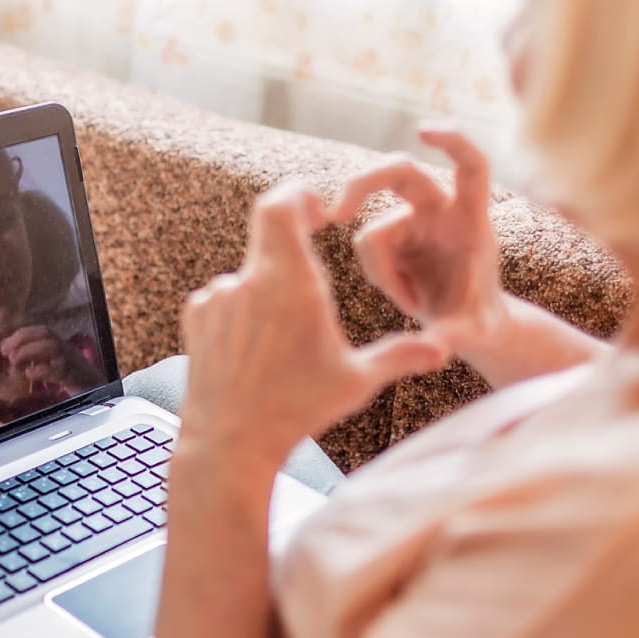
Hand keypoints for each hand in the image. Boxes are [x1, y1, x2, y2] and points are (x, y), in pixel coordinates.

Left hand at [0, 325, 103, 395]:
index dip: (21, 334)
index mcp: (63, 346)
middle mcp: (69, 350)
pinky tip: (29, 374)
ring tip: (14, 361)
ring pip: (52, 347)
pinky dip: (41, 370)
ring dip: (29, 351)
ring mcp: (74, 362)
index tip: (4, 346)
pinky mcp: (77, 378)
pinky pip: (59, 369)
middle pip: (46, 333)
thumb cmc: (74, 383)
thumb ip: (37, 361)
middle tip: (5, 352)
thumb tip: (11, 357)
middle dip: (22, 339)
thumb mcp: (55, 368)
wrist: (100, 397)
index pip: (41, 330)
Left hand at [180, 184, 447, 467]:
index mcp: (290, 281)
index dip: (299, 194)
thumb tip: (442, 349)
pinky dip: (241, 311)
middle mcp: (248, 280)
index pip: (281, 204)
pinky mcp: (195, 320)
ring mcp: (216, 299)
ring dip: (268, 287)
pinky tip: (255, 348)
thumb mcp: (356, 381)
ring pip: (247, 274)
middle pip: (266, 230)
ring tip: (286, 332)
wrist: (229, 443)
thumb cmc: (297, 409)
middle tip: (311, 245)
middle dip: (293, 236)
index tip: (319, 210)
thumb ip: (400, 356)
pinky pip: (222, 299)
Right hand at [332, 129, 505, 353]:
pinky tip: (402, 297)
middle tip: (335, 214)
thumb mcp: (474, 332)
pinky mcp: (394, 236)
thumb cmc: (480, 322)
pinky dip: (378, 278)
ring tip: (411, 304)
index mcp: (471, 218)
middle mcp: (441, 210)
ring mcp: (414, 221)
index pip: (469, 165)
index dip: (452, 141)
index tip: (422, 130)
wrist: (470, 325)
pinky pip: (367, 250)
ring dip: (381, 272)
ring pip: (372, 231)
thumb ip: (458, 334)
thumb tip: (440, 345)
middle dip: (362, 184)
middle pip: (397, 171)